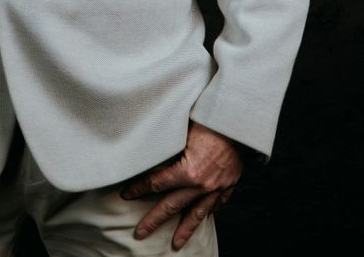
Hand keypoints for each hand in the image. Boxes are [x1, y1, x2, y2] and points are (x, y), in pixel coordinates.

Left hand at [120, 122, 242, 249]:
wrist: (237, 122)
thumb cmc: (207, 119)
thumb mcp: (181, 131)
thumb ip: (166, 146)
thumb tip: (146, 151)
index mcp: (188, 172)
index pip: (156, 183)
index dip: (139, 188)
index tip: (126, 194)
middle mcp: (201, 185)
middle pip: (172, 206)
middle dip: (154, 220)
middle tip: (140, 233)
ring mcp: (217, 188)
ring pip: (197, 213)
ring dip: (184, 229)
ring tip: (176, 244)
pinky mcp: (229, 185)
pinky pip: (217, 204)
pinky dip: (209, 212)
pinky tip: (201, 217)